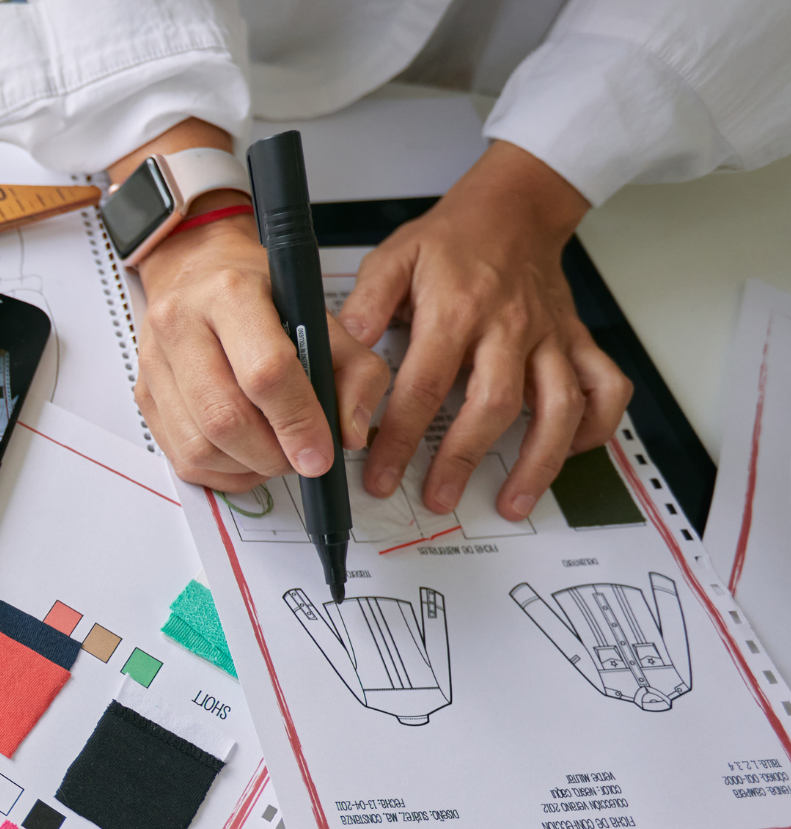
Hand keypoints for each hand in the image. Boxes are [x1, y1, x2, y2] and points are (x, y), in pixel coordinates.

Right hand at [118, 121, 387, 491]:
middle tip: (299, 458)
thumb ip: (354, 372)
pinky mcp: (144, 395)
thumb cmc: (262, 295)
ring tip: (275, 454)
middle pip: (225, 418)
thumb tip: (350, 434)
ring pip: (200, 446)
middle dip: (272, 454)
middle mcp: (180, 324)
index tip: (321, 454)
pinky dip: (223, 472)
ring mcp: (154, 362)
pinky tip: (246, 455)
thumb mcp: (321, 316)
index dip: (298, 422)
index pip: (265, 372)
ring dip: (247, 467)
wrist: (198, 272)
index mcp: (230, 293)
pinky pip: (182, 458)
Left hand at [339, 141, 632, 519]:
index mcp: (456, 311)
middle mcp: (508, 328)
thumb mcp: (394, 257)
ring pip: (559, 406)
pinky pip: (605, 387)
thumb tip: (341, 346)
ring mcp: (548, 338)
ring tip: (513, 501)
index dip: (400, 437)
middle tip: (437, 497)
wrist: (513, 208)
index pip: (424, 386)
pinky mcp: (575, 341)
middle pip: (493, 405)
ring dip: (539, 461)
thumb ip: (366, 303)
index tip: (380, 472)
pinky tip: (571, 451)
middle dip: (464, 459)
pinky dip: (597, 425)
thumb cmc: (452, 239)